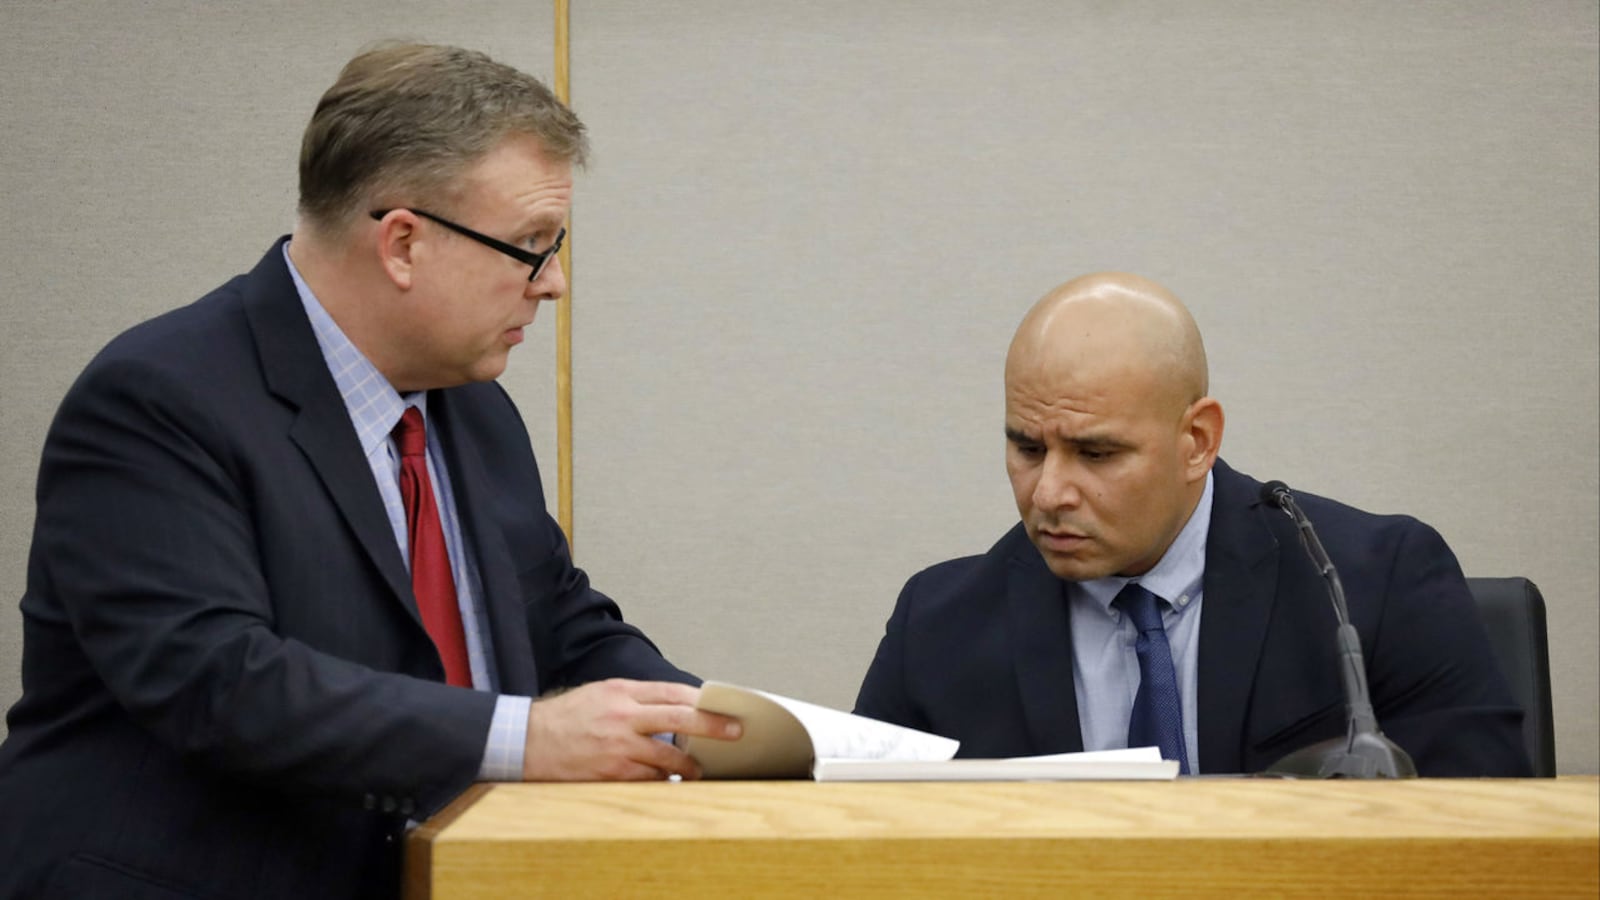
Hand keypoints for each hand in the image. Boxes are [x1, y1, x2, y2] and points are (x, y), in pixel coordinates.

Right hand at [522, 679, 741, 780]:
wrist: (527, 741)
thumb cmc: (567, 717)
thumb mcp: (601, 693)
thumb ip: (636, 698)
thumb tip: (675, 705)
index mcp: (623, 691)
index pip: (673, 692)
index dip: (703, 700)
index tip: (724, 707)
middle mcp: (624, 716)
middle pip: (680, 717)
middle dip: (712, 725)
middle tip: (735, 731)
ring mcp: (618, 746)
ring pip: (668, 756)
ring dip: (687, 765)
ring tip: (696, 769)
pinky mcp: (611, 772)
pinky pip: (648, 779)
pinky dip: (661, 780)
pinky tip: (666, 781)